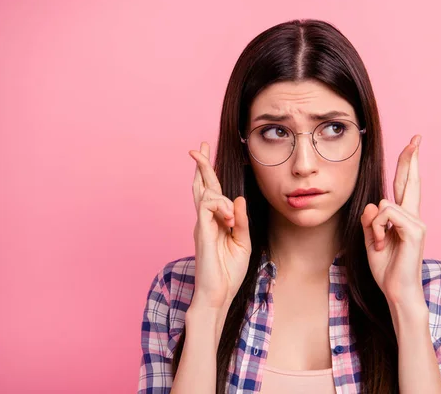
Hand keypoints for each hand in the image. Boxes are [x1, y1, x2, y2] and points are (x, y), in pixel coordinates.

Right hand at [189, 142, 251, 309]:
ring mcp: (202, 224)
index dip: (208, 173)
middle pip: (202, 186)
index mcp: (215, 222)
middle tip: (197, 147)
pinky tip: (229, 220)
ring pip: (208, 194)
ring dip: (224, 201)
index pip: (211, 192)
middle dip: (201, 166)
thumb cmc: (230, 272)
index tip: (204, 152)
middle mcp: (206, 220)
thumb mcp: (243, 242)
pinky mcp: (201, 230)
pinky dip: (221, 207)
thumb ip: (241, 220)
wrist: (219, 294)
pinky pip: (208, 204)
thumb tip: (238, 198)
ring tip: (232, 222)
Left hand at [360, 135, 426, 307]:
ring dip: (373, 225)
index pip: (406, 186)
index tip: (413, 145)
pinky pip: (386, 214)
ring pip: (382, 204)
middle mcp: (413, 216)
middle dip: (411, 159)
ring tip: (379, 244)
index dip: (408, 165)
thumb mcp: (371, 239)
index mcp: (404, 218)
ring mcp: (417, 223)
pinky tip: (382, 244)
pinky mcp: (415, 231)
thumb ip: (370, 220)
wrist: (397, 291)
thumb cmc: (386, 268)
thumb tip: (372, 204)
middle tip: (416, 138)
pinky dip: (377, 229)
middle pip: (410, 181)